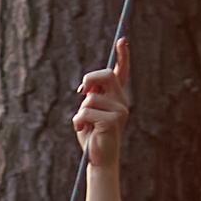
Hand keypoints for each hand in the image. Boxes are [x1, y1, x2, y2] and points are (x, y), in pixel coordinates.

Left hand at [73, 38, 130, 167]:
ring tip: (84, 126)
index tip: (122, 40)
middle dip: (90, 78)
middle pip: (106, 75)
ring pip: (90, 98)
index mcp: (116, 98)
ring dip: (80, 112)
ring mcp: (119, 111)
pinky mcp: (113, 121)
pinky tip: (82, 131)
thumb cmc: (92, 137)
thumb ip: (91, 96)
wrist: (98, 160)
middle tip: (81, 92)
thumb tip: (87, 88)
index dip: (123, 56)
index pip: (121, 73)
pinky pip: (85, 112)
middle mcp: (122, 102)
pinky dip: (78, 122)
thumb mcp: (89, 112)